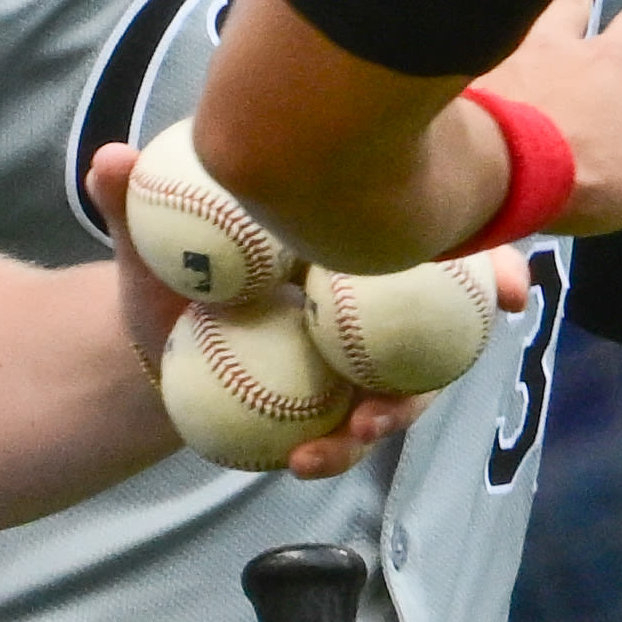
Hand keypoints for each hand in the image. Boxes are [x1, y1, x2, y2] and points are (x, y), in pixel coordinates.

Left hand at [86, 140, 492, 481]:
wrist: (154, 335)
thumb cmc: (165, 268)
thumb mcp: (147, 235)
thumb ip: (132, 199)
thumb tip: (111, 160)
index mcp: (354, 241)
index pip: (434, 241)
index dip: (489, 262)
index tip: (510, 290)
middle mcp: (375, 297)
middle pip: (440, 327)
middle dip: (445, 362)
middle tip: (394, 398)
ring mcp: (365, 352)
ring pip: (406, 387)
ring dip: (387, 420)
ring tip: (338, 443)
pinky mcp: (342, 399)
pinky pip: (356, 423)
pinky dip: (338, 445)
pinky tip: (300, 461)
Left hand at [475, 0, 621, 236]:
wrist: (485, 171)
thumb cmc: (580, 167)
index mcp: (608, 62)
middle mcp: (555, 48)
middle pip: (570, 6)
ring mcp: (506, 63)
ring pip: (523, 32)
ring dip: (534, 32)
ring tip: (536, 35)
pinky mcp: (467, 88)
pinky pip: (484, 70)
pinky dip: (493, 72)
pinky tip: (493, 84)